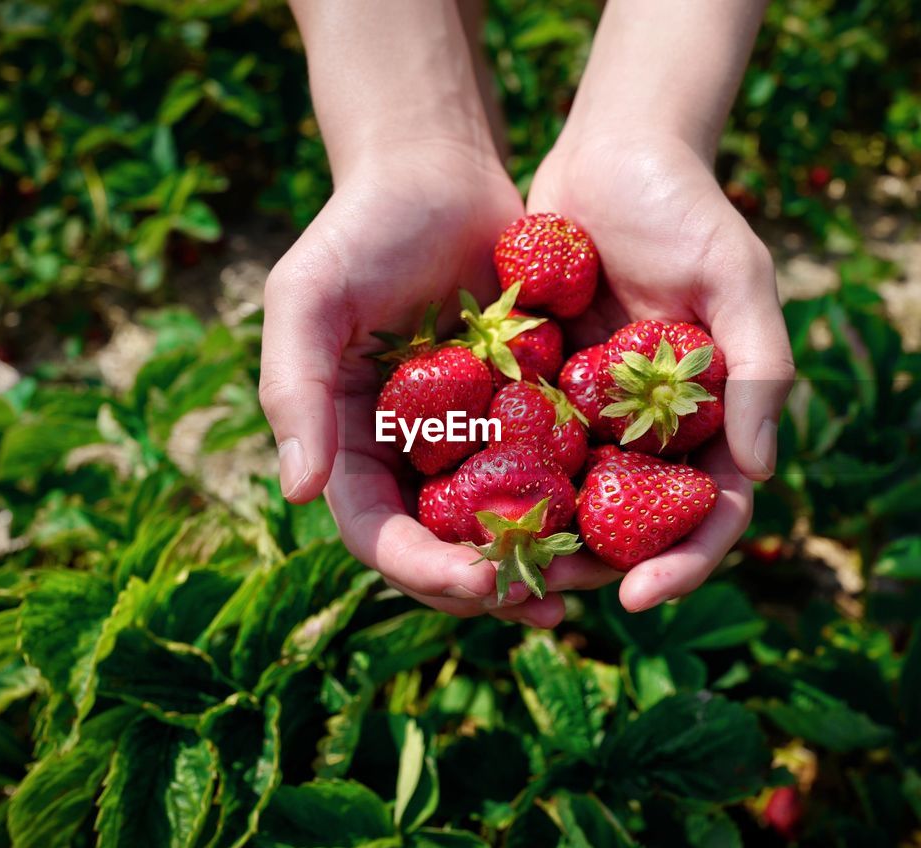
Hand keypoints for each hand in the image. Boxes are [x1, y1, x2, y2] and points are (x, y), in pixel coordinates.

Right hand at [259, 144, 609, 627]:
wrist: (437, 173)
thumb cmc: (360, 229)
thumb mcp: (308, 298)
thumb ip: (295, 390)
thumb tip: (300, 492)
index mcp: (352, 446)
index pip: (380, 534)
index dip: (424, 570)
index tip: (479, 582)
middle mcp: (410, 457)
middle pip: (446, 547)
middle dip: (494, 585)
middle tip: (551, 601)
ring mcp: (469, 438)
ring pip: (505, 523)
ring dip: (546, 558)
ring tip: (597, 578)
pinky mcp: (522, 411)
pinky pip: (550, 468)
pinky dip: (580, 498)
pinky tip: (625, 515)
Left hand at [527, 130, 794, 611]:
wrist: (614, 156)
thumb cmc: (689, 212)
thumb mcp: (738, 279)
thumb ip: (758, 368)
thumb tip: (761, 469)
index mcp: (713, 421)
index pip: (710, 513)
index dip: (683, 563)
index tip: (637, 598)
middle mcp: (654, 431)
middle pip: (635, 526)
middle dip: (595, 568)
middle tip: (545, 591)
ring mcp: (596, 414)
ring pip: (572, 498)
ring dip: (540, 538)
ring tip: (495, 567)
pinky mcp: (542, 388)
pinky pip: (521, 448)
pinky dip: (499, 480)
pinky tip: (457, 508)